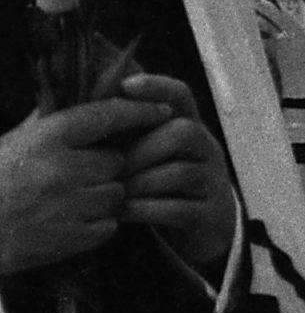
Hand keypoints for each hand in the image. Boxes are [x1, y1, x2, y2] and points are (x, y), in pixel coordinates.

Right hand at [0, 95, 167, 275]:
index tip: (162, 108)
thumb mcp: (11, 141)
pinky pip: (107, 225)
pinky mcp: (71, 238)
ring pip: (116, 194)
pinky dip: (95, 224)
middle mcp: (60, 169)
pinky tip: (68, 220)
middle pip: (116, 162)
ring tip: (69, 199)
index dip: (138, 111)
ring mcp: (67, 205)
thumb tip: (76, 91)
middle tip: (78, 173)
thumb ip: (47, 120)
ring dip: (101, 197)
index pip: (106, 116)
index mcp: (44, 139)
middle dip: (104, 167)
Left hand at [114, 74, 238, 271]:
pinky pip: (178, 208)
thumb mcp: (153, 153)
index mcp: (190, 128)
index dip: (157, 86)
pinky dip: (143, 210)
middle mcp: (206, 150)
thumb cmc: (164, 184)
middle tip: (113, 167)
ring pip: (180, 172)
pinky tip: (122, 211)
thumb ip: (130, 132)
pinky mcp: (208, 214)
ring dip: (139, 182)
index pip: (181, 96)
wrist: (204, 228)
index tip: (126, 84)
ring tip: (114, 192)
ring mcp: (212, 182)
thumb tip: (85, 109)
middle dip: (141, 149)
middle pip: (183, 131)